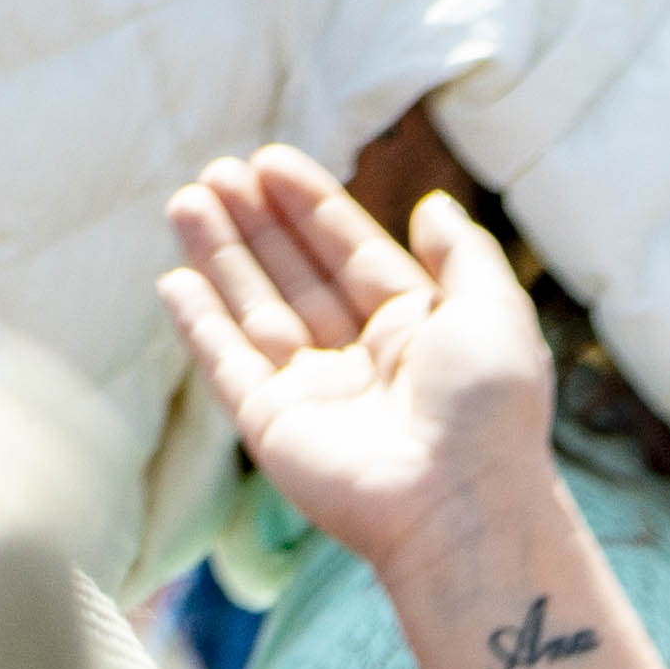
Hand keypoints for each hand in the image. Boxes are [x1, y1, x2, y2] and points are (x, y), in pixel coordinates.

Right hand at [159, 149, 559, 584]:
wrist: (461, 506)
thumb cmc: (489, 412)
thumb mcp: (494, 310)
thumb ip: (462, 254)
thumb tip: (434, 204)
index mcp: (416, 333)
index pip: (352, 255)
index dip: (312, 208)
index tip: (270, 161)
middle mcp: (363, 363)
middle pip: (298, 277)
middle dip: (257, 224)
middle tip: (217, 171)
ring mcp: (316, 397)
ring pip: (256, 313)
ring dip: (222, 257)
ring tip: (186, 200)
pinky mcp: (274, 429)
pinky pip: (228, 367)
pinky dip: (200, 326)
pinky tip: (175, 280)